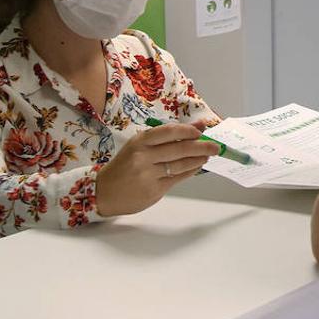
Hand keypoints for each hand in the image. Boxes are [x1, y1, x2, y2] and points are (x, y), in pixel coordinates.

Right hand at [96, 119, 217, 216]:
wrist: (103, 192)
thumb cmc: (124, 166)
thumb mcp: (139, 146)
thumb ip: (166, 137)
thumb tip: (197, 126)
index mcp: (139, 141)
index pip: (168, 131)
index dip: (187, 130)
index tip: (200, 130)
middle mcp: (143, 157)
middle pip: (179, 149)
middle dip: (201, 146)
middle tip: (215, 145)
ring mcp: (149, 174)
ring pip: (181, 164)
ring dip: (198, 159)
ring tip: (207, 155)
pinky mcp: (154, 190)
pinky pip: (178, 178)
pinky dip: (190, 171)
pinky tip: (196, 166)